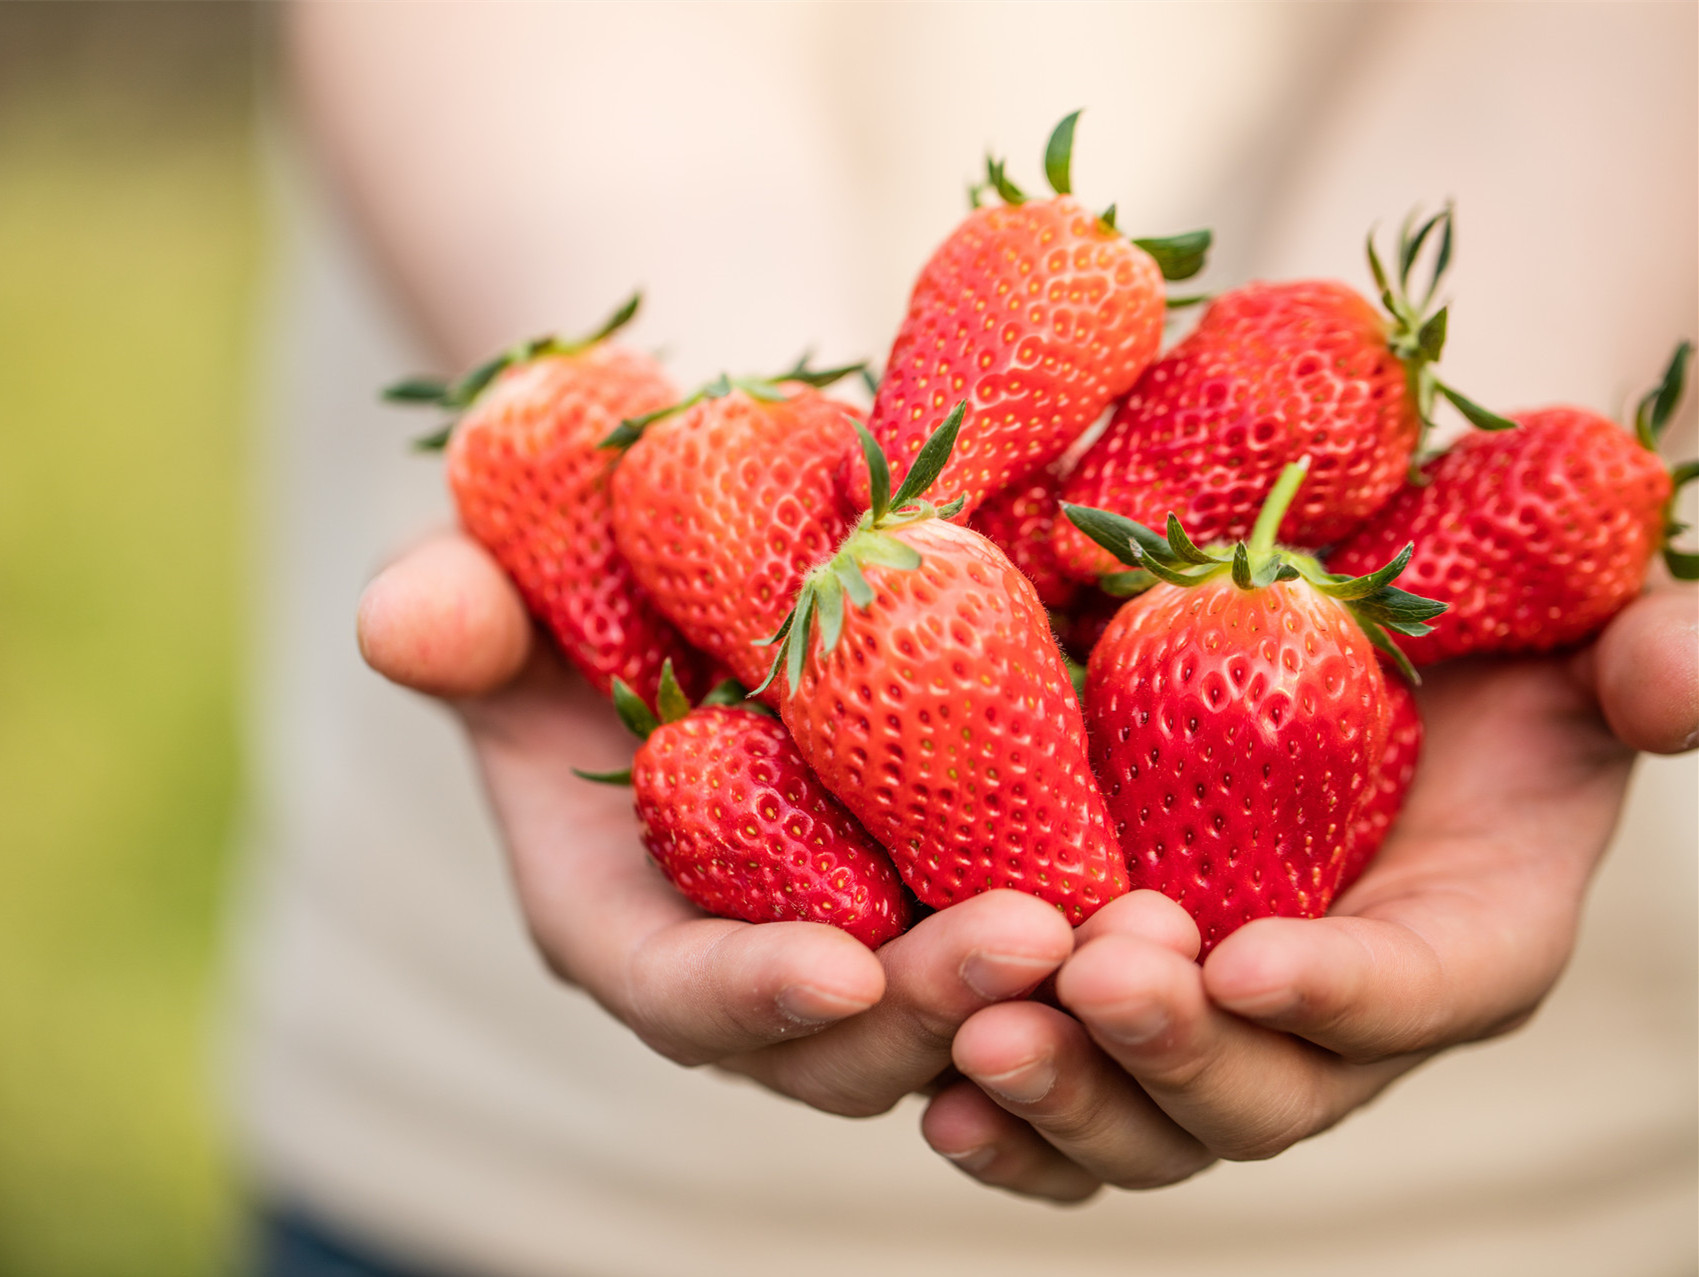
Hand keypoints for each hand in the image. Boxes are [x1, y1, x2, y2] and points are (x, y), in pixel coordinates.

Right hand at [355, 530, 1074, 1117]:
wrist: (696, 555)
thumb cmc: (574, 571)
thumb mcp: (494, 578)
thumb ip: (445, 610)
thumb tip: (403, 618)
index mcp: (622, 915)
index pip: (675, 993)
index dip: (744, 998)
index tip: (835, 971)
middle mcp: (746, 949)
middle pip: (838, 1034)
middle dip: (931, 1007)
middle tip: (1040, 942)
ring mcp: (856, 921)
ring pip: (951, 1009)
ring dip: (1043, 991)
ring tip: (1143, 930)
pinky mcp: (946, 873)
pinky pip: (1022, 928)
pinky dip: (1093, 925)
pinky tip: (1182, 884)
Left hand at [920, 588, 1697, 1201]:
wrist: (1347, 665)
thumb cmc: (1472, 649)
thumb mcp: (1577, 636)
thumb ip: (1650, 661)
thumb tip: (1675, 679)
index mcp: (1466, 939)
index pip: (1426, 992)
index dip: (1350, 992)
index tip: (1258, 961)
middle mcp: (1339, 1013)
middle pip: (1273, 1091)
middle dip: (1184, 1052)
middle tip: (1094, 980)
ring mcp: (1225, 1023)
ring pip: (1155, 1118)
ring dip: (1073, 1096)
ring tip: (983, 1043)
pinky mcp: (1125, 1005)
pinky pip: (1073, 1090)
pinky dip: (1011, 1114)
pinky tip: (942, 1093)